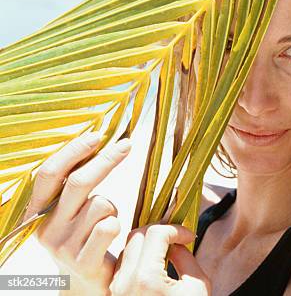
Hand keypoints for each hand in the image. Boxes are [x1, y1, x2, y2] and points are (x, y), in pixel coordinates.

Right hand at [24, 132, 131, 295]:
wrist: (84, 282)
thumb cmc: (82, 236)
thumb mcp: (70, 210)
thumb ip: (75, 183)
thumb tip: (96, 139)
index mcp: (39, 212)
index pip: (49, 174)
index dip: (72, 151)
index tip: (97, 134)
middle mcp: (47, 228)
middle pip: (78, 183)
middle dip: (106, 160)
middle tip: (127, 144)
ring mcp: (64, 247)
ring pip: (101, 204)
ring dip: (113, 206)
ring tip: (107, 220)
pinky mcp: (84, 262)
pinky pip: (109, 227)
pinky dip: (118, 224)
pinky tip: (114, 236)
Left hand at [110, 224, 209, 295]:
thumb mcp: (197, 288)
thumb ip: (186, 259)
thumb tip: (177, 244)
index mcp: (146, 278)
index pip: (157, 233)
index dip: (176, 229)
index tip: (189, 236)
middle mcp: (124, 281)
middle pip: (137, 235)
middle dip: (160, 231)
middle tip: (177, 238)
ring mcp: (116, 288)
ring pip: (127, 247)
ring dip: (147, 243)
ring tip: (166, 251)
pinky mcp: (114, 294)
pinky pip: (122, 265)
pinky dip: (139, 257)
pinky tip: (155, 265)